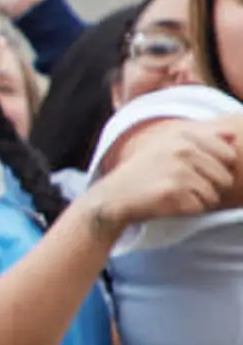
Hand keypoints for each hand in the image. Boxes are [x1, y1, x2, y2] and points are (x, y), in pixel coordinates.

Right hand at [89, 120, 238, 231]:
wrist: (114, 196)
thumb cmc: (145, 171)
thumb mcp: (168, 145)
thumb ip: (203, 136)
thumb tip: (234, 134)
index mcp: (183, 135)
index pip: (228, 154)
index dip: (217, 168)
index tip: (195, 170)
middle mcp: (181, 149)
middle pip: (224, 177)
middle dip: (209, 187)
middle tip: (183, 186)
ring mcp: (177, 170)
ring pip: (214, 194)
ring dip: (199, 200)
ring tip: (177, 194)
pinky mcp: (172, 192)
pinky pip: (200, 207)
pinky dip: (188, 210)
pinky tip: (170, 203)